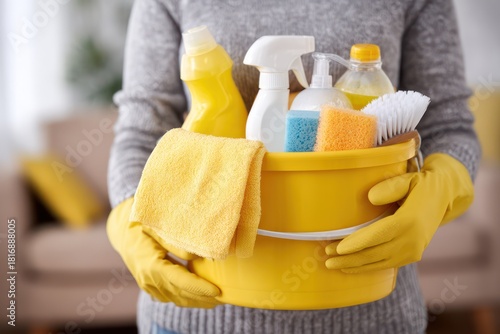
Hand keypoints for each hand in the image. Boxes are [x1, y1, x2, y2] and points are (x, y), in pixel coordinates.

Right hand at [107, 198, 220, 307]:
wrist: (122, 231)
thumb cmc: (141, 225)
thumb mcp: (158, 228)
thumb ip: (177, 243)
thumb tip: (200, 255)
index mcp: (151, 265)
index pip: (180, 281)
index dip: (199, 288)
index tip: (217, 290)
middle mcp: (149, 279)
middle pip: (181, 294)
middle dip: (203, 298)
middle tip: (225, 298)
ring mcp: (148, 285)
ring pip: (176, 299)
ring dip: (197, 301)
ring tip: (217, 300)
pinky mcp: (150, 286)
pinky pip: (170, 297)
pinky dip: (186, 298)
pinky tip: (200, 297)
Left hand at [325, 153, 473, 272]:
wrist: (444, 196)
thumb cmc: (420, 184)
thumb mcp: (408, 179)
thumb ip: (391, 186)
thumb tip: (371, 197)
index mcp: (410, 220)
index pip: (379, 235)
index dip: (358, 243)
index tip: (338, 248)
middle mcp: (413, 240)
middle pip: (375, 253)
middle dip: (349, 257)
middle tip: (326, 257)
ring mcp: (413, 251)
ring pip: (378, 262)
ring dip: (354, 265)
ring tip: (331, 264)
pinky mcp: (411, 256)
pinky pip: (386, 265)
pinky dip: (367, 267)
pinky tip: (350, 267)